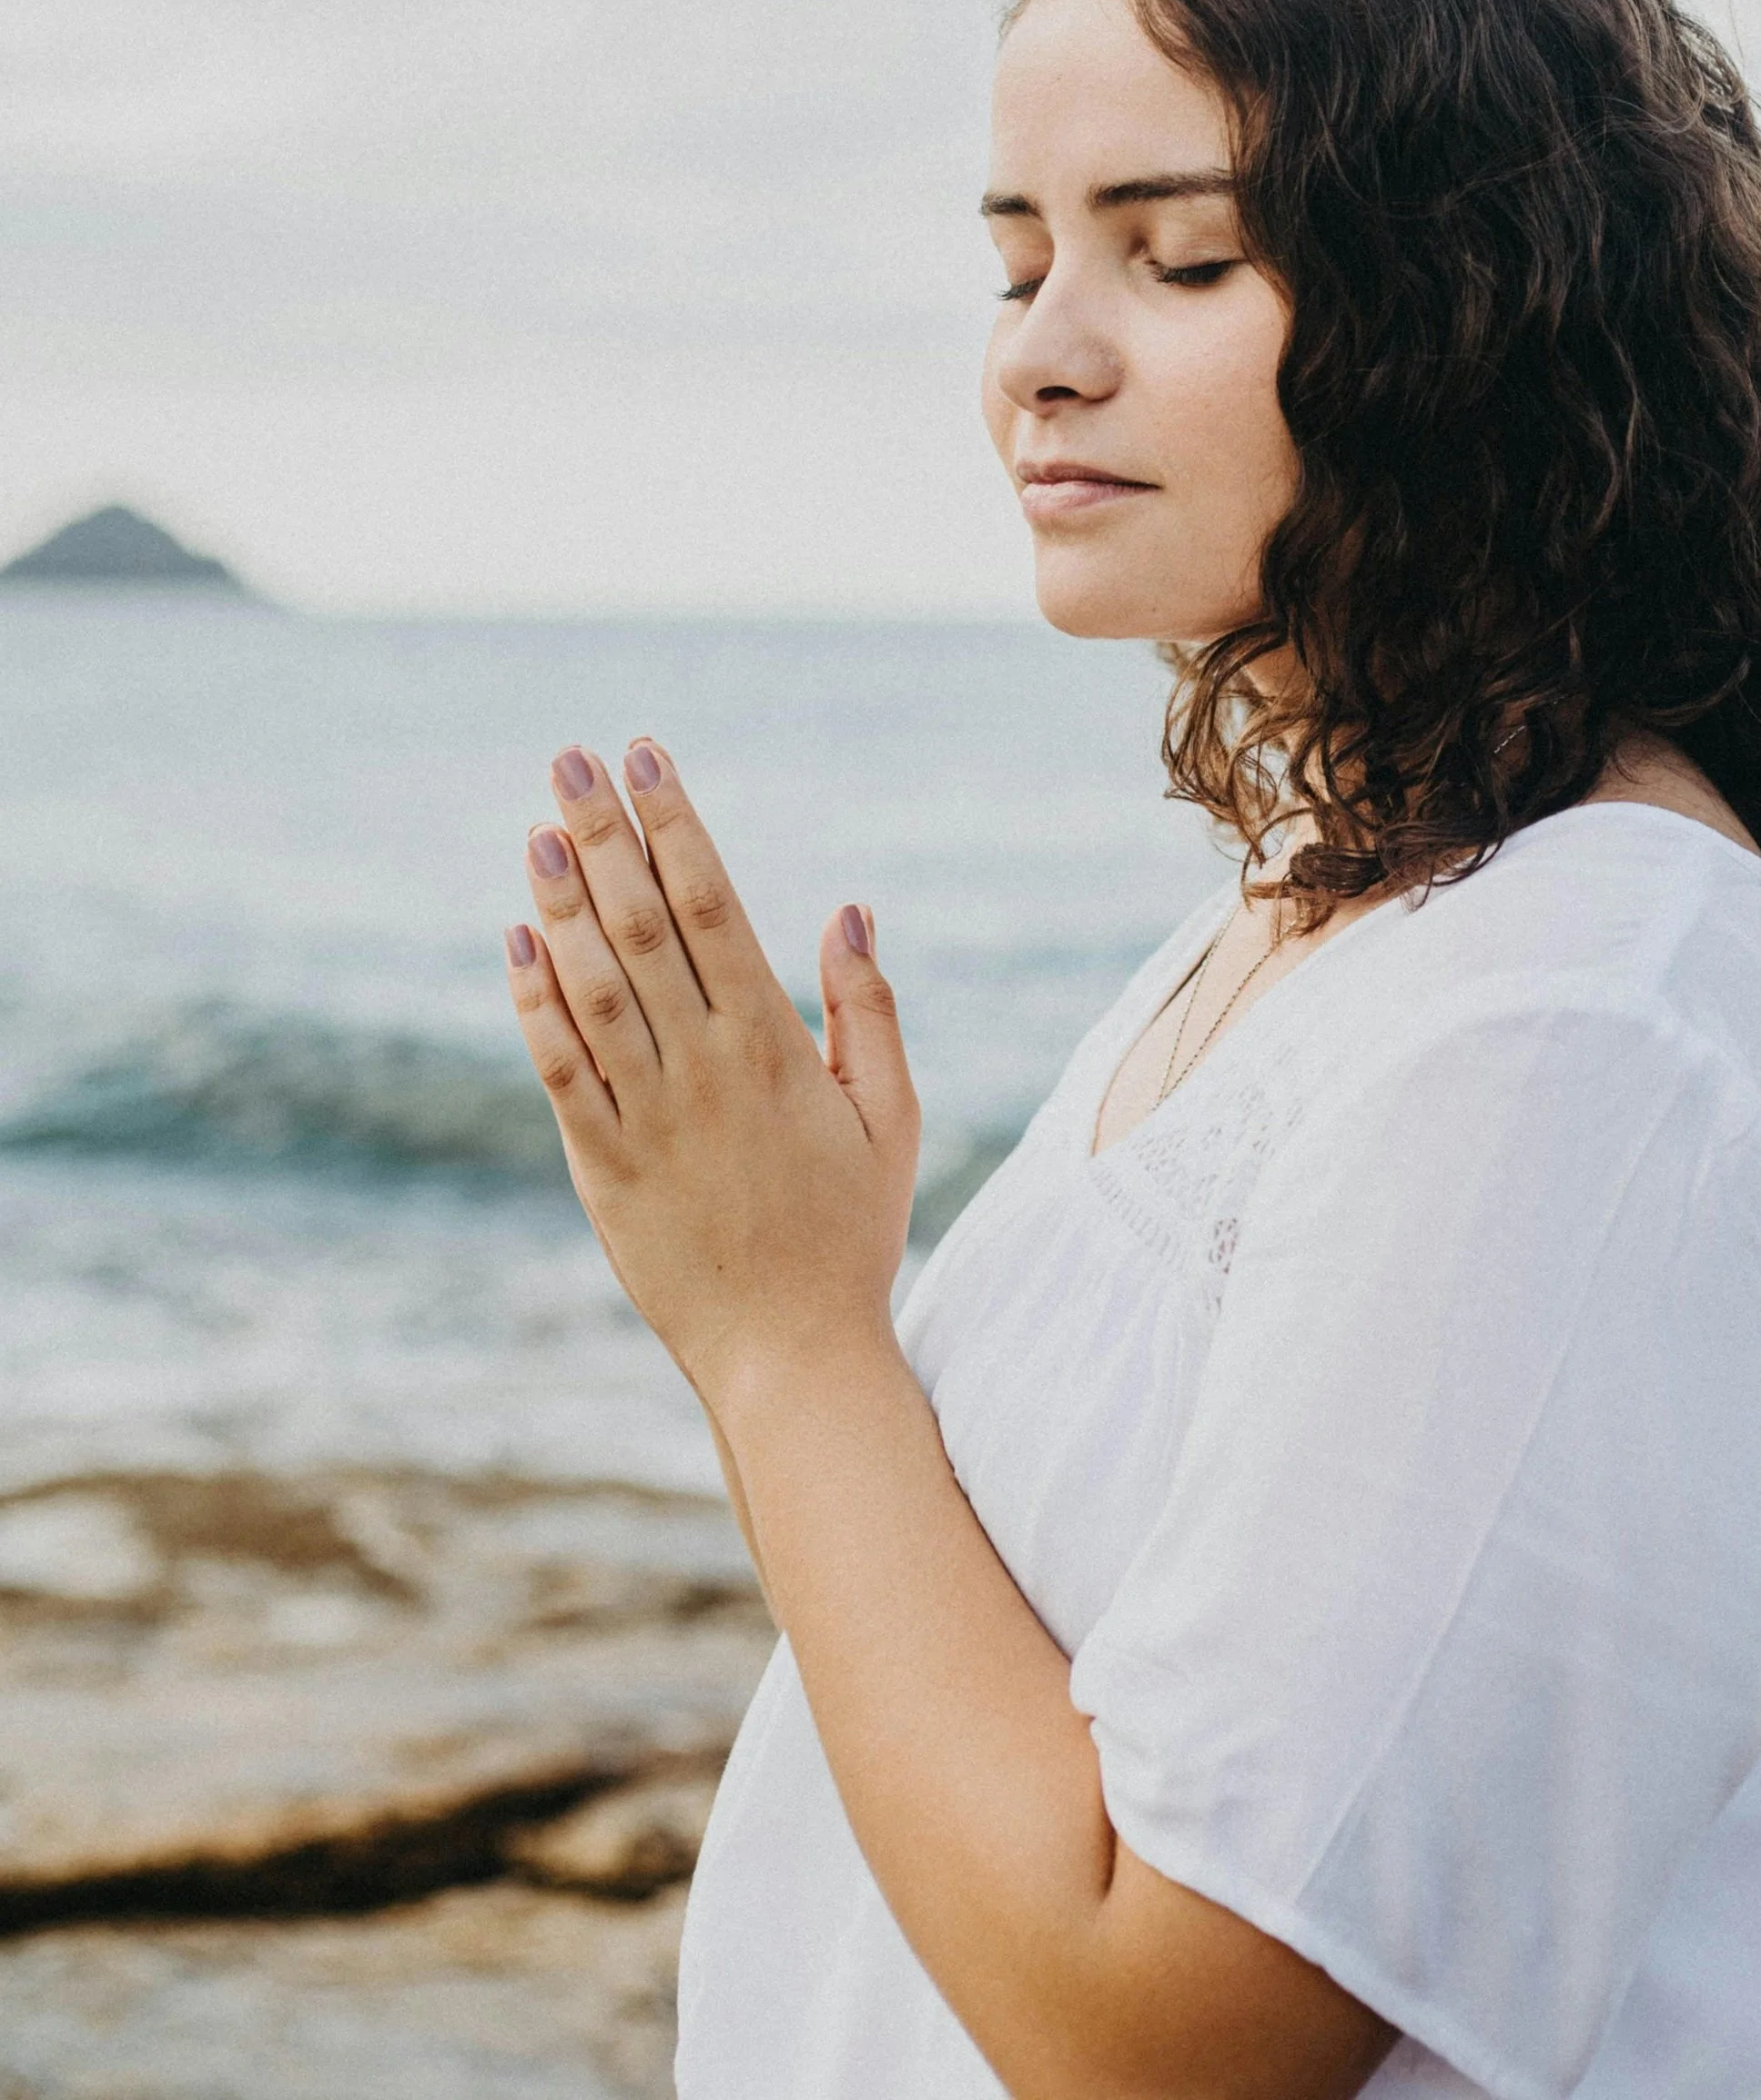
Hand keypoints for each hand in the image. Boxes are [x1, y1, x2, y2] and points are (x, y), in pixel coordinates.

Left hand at [506, 740, 920, 1406]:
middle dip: (606, 833)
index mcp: (773, 1045)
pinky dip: (535, 1003)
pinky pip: (560, 1070)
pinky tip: (518, 940)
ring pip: (593, 986)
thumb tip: (847, 910)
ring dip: (561, 901)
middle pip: (643, 925)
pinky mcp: (602, 1167)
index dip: (675, 824)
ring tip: (539, 827)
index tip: (646, 757)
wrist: (790, 1354)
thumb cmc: (849, 1232)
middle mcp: (703, 1067)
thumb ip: (868, 1011)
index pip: (713, 905)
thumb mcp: (890, 1117)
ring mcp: (647, 1117)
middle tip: (571, 759)